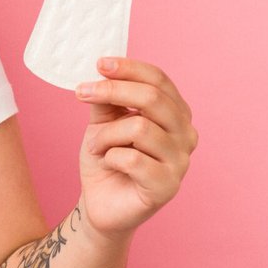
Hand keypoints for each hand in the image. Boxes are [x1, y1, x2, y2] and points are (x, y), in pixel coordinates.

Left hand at [74, 57, 198, 238]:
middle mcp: (186, 135)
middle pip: (153, 98)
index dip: (130, 69)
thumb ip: (107, 99)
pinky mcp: (167, 186)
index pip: (159, 81)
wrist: (100, 203)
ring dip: (106, 134)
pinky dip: (111, 157)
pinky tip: (109, 164)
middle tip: (82, 93)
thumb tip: (103, 71)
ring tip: (97, 146)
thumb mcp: (103, 122)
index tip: (100, 64)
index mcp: (175, 114)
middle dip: (112, 91)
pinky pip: (133, 159)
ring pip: (139, 128)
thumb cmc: (108, 160)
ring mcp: (180, 162)